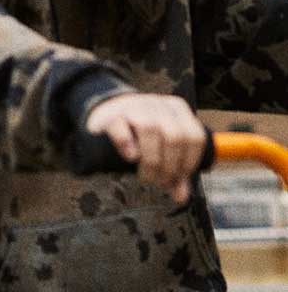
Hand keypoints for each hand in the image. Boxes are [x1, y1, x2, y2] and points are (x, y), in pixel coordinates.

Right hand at [85, 93, 206, 203]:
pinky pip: (120, 126)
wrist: (105, 114)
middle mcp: (158, 104)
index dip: (189, 162)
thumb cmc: (137, 133)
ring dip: (151, 160)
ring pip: (150, 129)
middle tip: (160, 181)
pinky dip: (126, 143)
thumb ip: (173, 169)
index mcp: (177, 109)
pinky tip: (130, 157)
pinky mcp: (111, 113)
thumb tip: (181, 196)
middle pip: (174, 136)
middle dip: (170, 165)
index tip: (178, 177)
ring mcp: (133, 106)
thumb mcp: (161, 147)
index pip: (194, 136)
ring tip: (146, 176)